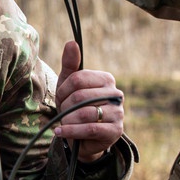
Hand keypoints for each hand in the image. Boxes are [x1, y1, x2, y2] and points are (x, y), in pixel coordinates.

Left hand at [52, 40, 123, 162]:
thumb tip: (71, 42)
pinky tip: (61, 132)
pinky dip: (71, 131)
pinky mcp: (115, 131)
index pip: (78, 78)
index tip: (61, 98)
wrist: (82, 136)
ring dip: (67, 120)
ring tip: (63, 123)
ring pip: (85, 113)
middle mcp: (116, 94)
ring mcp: (118, 113)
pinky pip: (90, 128)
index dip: (63, 90)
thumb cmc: (74, 107)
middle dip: (64, 107)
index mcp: (106, 79)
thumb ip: (70, 64)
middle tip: (62, 113)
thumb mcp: (68, 85)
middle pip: (80, 96)